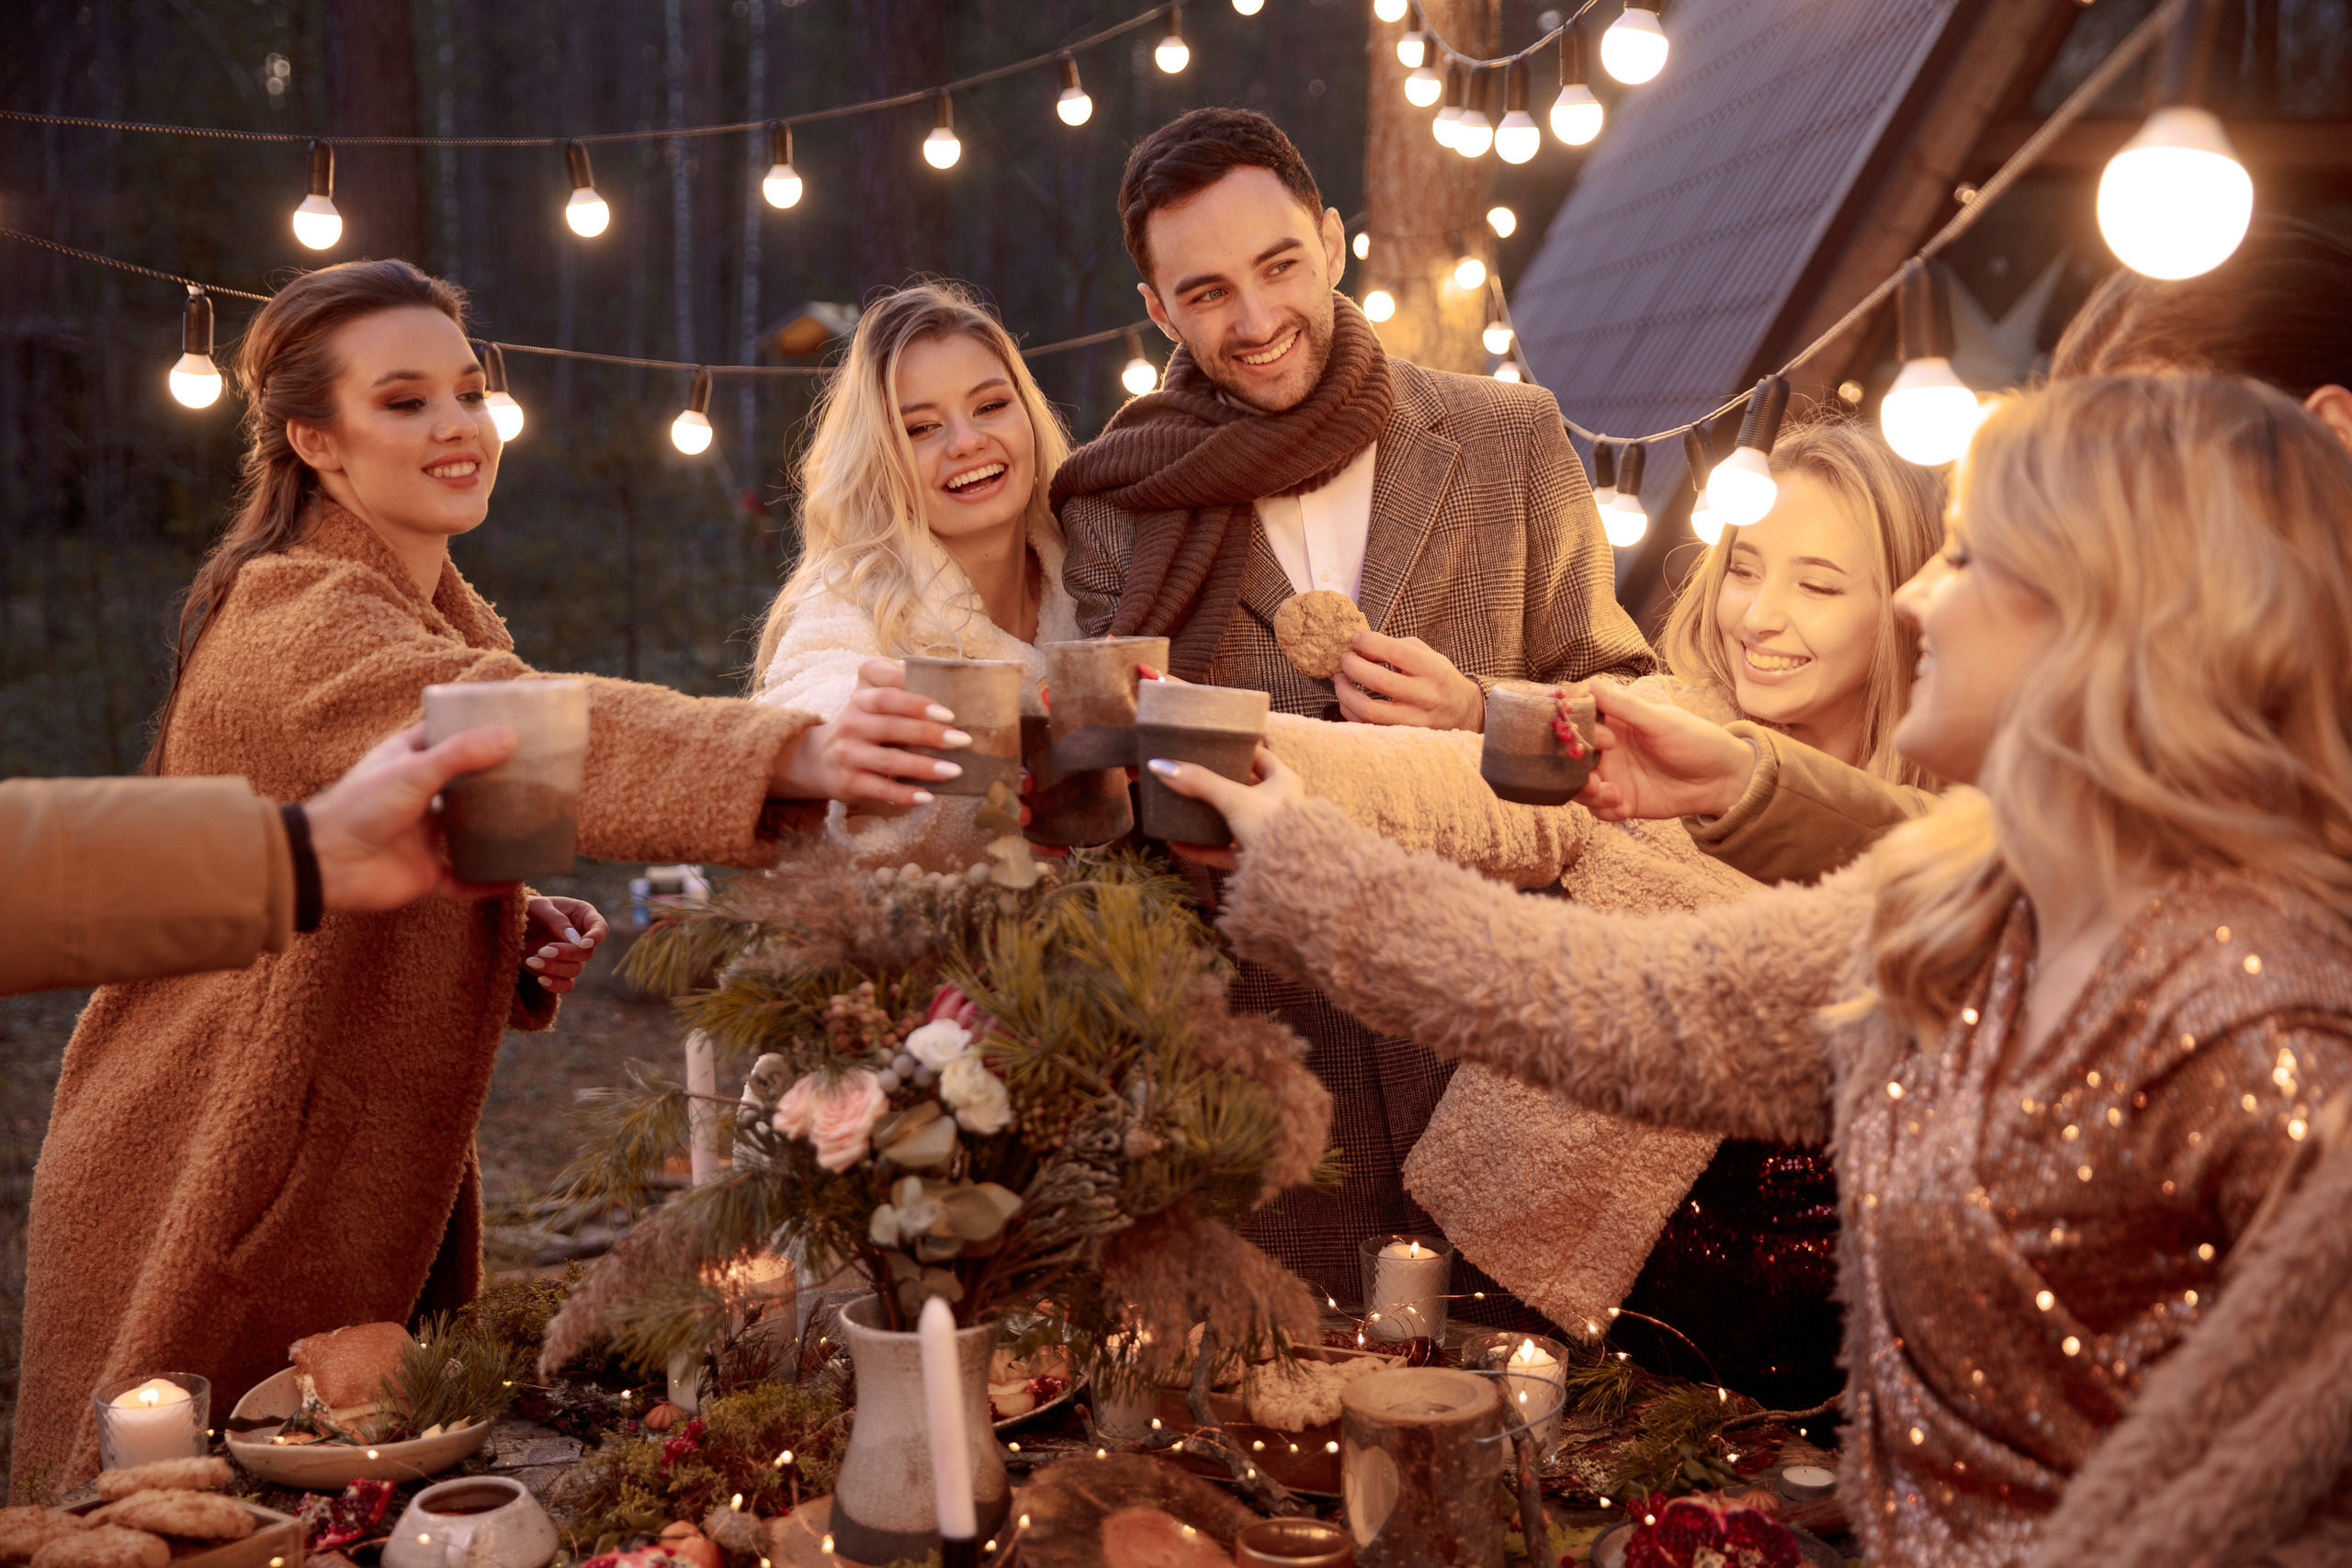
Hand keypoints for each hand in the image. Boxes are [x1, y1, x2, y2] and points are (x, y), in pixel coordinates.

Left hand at [303, 723, 522, 909]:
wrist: (327, 864)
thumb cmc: (360, 806)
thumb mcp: (413, 770)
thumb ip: (461, 755)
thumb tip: (510, 737)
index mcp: (408, 763)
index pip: (445, 739)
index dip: (475, 731)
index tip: (511, 725)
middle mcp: (418, 799)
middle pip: (465, 787)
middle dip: (496, 783)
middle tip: (536, 774)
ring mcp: (423, 838)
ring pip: (469, 834)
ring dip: (496, 832)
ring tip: (535, 821)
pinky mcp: (426, 873)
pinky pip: (465, 880)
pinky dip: (489, 882)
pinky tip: (517, 876)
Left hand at [523, 895, 605, 993]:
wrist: (506, 924)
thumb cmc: (525, 908)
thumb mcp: (537, 905)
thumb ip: (556, 919)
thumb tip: (575, 939)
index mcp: (582, 915)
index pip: (600, 928)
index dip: (596, 937)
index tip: (583, 943)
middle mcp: (580, 937)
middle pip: (586, 953)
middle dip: (566, 953)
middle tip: (543, 950)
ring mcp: (570, 956)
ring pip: (575, 969)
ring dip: (555, 968)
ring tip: (532, 961)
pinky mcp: (558, 971)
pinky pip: (566, 985)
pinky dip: (556, 985)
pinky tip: (541, 979)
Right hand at [771, 657, 971, 807]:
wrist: (820, 759)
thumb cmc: (862, 724)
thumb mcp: (870, 697)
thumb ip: (896, 685)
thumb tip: (944, 684)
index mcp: (861, 699)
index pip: (887, 695)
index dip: (916, 703)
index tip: (947, 713)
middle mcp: (852, 723)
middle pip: (892, 726)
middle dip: (929, 734)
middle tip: (962, 740)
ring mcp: (848, 754)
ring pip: (889, 760)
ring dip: (923, 766)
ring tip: (954, 771)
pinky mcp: (849, 782)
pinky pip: (880, 789)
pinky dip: (905, 795)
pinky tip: (928, 796)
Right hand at [1143, 744, 1304, 869]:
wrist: (1289, 873)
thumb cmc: (1272, 825)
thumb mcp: (1234, 798)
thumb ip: (1200, 783)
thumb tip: (1162, 767)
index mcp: (1283, 782)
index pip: (1260, 757)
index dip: (1238, 750)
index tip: (1214, 747)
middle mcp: (1277, 806)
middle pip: (1243, 789)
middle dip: (1217, 784)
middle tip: (1191, 776)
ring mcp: (1266, 833)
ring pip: (1232, 821)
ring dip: (1208, 817)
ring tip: (1182, 808)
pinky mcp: (1255, 859)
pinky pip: (1225, 850)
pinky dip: (1203, 848)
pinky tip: (1178, 844)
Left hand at [1334, 631, 1484, 730]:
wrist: (1463, 712)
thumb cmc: (1438, 678)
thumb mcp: (1426, 655)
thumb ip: (1397, 647)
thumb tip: (1360, 648)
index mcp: (1432, 669)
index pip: (1397, 652)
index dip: (1370, 643)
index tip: (1357, 639)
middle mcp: (1426, 695)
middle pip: (1379, 681)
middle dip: (1353, 666)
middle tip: (1344, 659)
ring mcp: (1414, 720)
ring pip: (1370, 711)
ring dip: (1345, 693)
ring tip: (1340, 680)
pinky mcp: (1403, 735)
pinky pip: (1368, 726)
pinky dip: (1351, 712)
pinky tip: (1348, 700)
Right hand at [1572, 681, 1757, 820]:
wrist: (1722, 779)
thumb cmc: (1696, 740)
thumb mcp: (1661, 722)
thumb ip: (1624, 706)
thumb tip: (1589, 683)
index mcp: (1612, 723)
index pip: (1577, 723)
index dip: (1579, 732)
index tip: (1603, 740)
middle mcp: (1607, 750)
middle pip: (1571, 760)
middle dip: (1574, 772)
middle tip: (1593, 779)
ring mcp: (1614, 776)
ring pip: (1580, 788)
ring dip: (1588, 794)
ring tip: (1613, 794)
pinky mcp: (1622, 801)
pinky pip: (1599, 810)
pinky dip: (1605, 810)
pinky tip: (1625, 807)